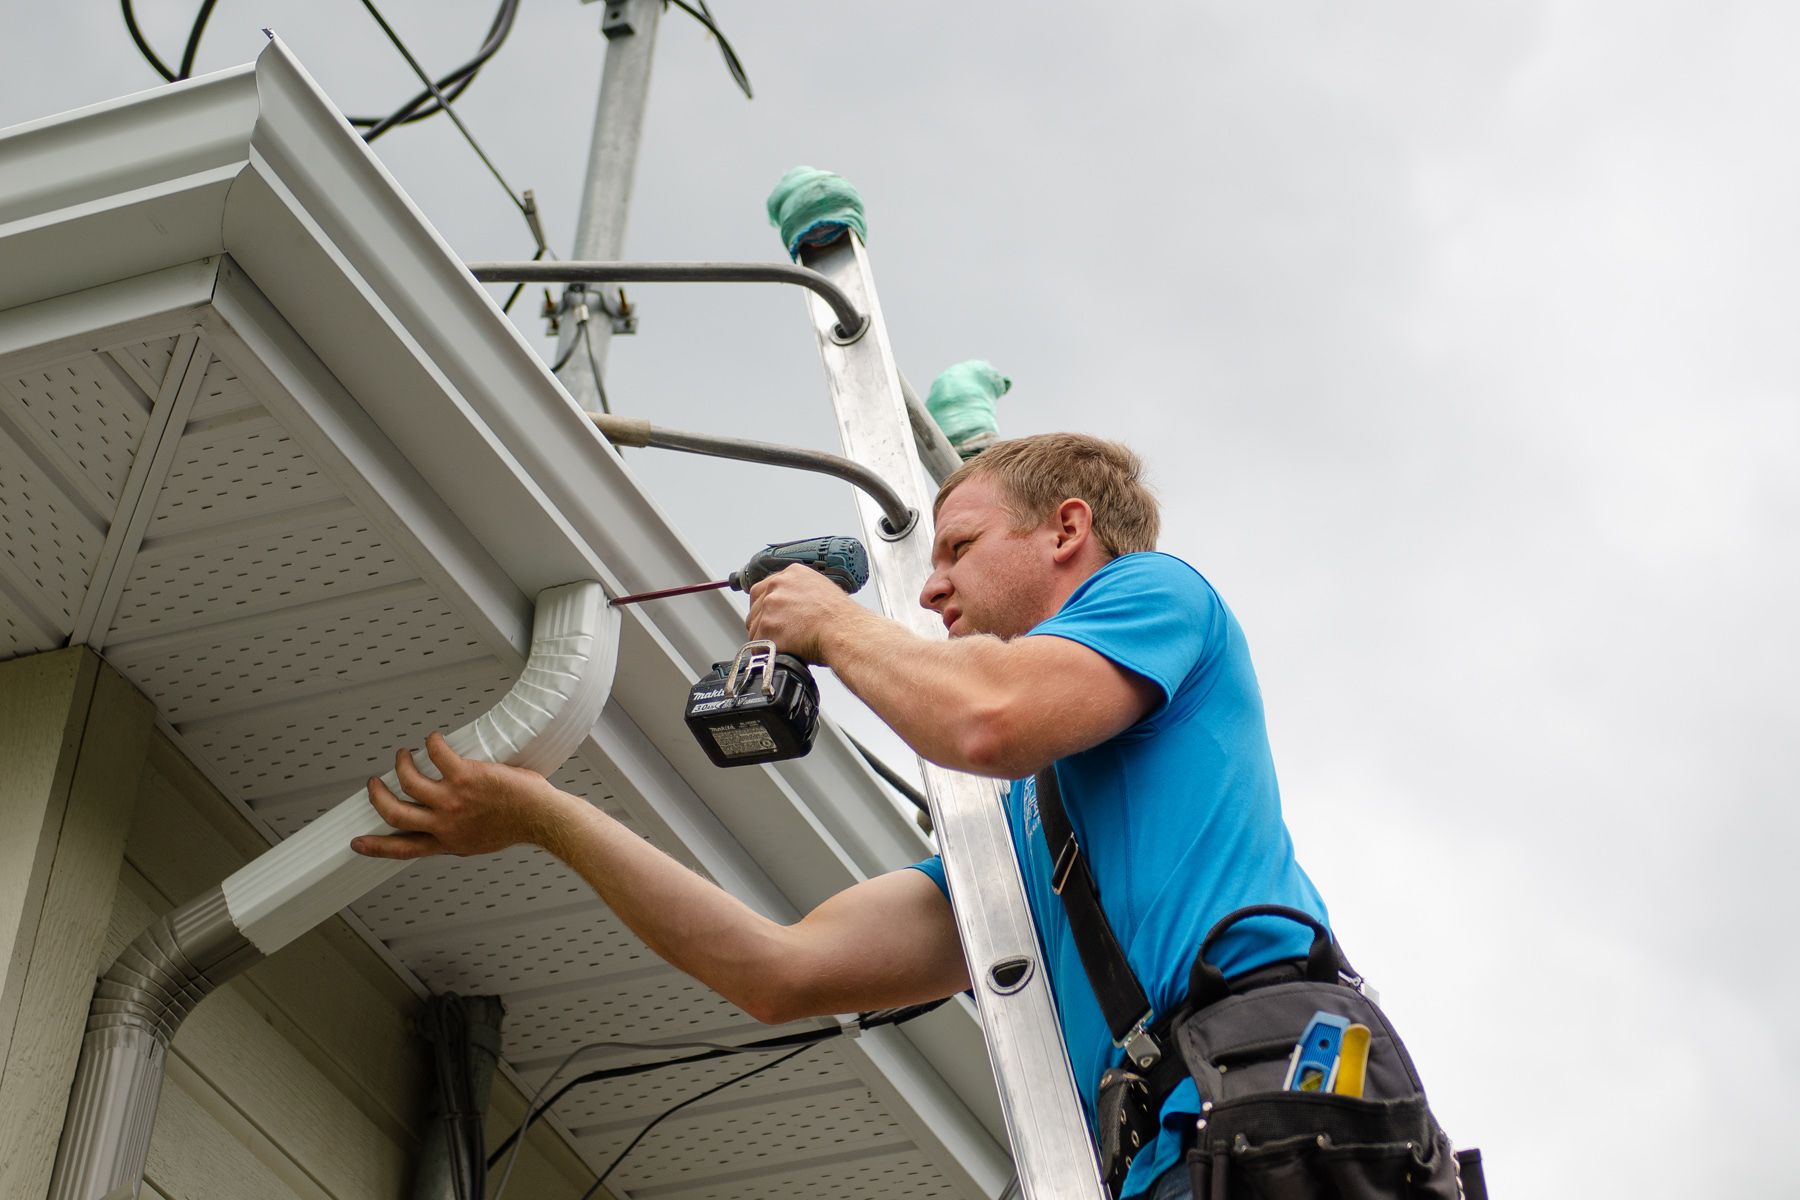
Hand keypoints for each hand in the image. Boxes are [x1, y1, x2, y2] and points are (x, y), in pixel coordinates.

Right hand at [351, 731, 571, 859]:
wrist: (541, 817)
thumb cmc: (518, 826)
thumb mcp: (478, 842)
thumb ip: (457, 835)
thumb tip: (446, 826)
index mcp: (447, 842)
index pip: (403, 849)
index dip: (376, 847)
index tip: (358, 843)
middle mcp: (445, 823)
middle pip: (394, 813)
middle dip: (378, 796)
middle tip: (374, 783)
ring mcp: (452, 799)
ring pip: (408, 781)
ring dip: (401, 764)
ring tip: (404, 755)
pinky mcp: (465, 776)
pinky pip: (436, 754)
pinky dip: (431, 743)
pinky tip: (434, 739)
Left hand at [745, 563, 859, 661]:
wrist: (845, 632)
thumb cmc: (841, 618)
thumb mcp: (822, 591)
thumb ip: (801, 593)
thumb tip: (794, 606)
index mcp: (792, 574)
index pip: (765, 588)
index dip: (768, 606)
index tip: (773, 615)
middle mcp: (778, 585)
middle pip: (756, 607)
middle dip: (765, 621)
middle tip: (781, 633)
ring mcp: (770, 605)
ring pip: (754, 626)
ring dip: (766, 637)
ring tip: (786, 643)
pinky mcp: (767, 626)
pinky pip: (757, 644)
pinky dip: (766, 651)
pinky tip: (782, 652)